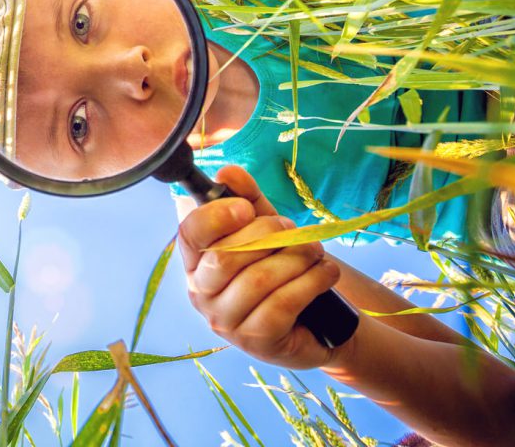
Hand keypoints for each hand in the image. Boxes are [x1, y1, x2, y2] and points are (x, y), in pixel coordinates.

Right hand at [177, 165, 347, 369]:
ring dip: (296, 258)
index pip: (189, 235)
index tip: (246, 209)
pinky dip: (311, 282)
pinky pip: (282, 303)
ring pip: (258, 280)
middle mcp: (201, 294)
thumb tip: (228, 173)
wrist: (317, 322)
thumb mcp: (266, 230)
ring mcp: (226, 323)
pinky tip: (325, 273)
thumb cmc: (281, 269)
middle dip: (267, 236)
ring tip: (316, 252)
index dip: (215, 217)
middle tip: (294, 231)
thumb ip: (247, 199)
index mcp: (195, 263)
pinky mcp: (257, 342)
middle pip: (224, 258)